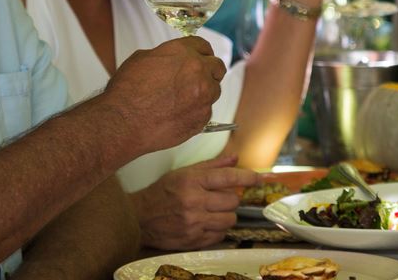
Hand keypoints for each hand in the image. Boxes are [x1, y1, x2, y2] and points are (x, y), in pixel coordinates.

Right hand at [102, 36, 224, 154]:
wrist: (124, 122)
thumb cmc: (127, 92)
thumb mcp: (141, 59)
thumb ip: (165, 56)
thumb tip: (171, 60)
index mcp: (183, 53)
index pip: (203, 45)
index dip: (201, 52)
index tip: (201, 57)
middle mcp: (198, 72)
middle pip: (217, 67)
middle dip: (209, 71)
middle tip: (197, 78)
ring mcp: (203, 96)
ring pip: (214, 91)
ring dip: (203, 92)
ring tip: (182, 99)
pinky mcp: (203, 118)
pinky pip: (206, 111)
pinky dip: (196, 111)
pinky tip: (178, 113)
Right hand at [131, 155, 258, 249]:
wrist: (141, 217)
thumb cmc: (163, 192)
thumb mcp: (184, 173)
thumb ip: (211, 166)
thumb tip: (234, 158)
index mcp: (192, 181)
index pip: (227, 178)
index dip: (246, 177)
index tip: (256, 178)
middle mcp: (194, 201)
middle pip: (232, 201)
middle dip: (230, 199)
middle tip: (220, 198)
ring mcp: (194, 222)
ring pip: (229, 220)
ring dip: (226, 215)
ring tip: (213, 211)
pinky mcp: (193, 239)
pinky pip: (219, 235)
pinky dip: (217, 229)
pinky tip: (206, 222)